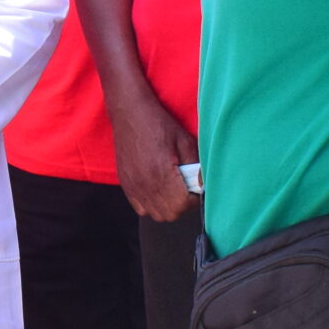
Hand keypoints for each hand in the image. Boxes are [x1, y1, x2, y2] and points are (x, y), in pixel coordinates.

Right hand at [111, 92, 199, 222]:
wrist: (130, 114)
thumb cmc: (159, 124)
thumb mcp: (185, 141)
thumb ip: (195, 166)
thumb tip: (203, 185)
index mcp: (161, 172)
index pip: (182, 205)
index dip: (194, 200)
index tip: (197, 189)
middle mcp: (145, 183)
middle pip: (170, 214)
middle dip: (183, 206)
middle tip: (187, 190)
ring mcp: (133, 186)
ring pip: (156, 215)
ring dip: (168, 208)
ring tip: (173, 191)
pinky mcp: (125, 185)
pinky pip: (141, 209)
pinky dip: (152, 205)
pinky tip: (158, 190)